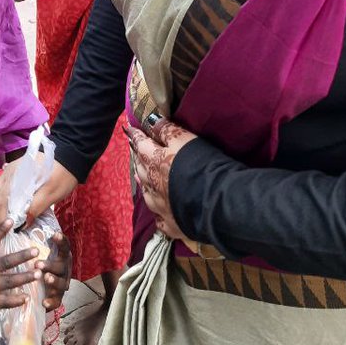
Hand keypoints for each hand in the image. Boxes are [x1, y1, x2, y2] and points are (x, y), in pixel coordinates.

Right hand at [0, 159, 78, 236]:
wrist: (69, 156)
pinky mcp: (11, 178)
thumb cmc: (62, 174)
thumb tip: (22, 225)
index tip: (1, 234)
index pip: (1, 199)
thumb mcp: (52, 192)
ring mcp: (8, 175)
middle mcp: (7, 174)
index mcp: (16, 175)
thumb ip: (36, 207)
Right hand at [0, 221, 39, 328]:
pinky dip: (16, 300)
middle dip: (22, 256)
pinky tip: (26, 298)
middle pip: (5, 262)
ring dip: (25, 277)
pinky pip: (5, 301)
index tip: (11, 221)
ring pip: (9, 282)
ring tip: (38, 273)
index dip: (0, 231)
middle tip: (36, 251)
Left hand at [40, 232, 70, 310]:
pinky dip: (51, 302)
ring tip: (45, 279)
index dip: (61, 241)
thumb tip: (25, 219)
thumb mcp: (40, 252)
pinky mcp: (57, 299)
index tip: (55, 234)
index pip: (64, 247)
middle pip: (61, 266)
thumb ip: (35, 239)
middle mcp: (64, 270)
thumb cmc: (40, 266)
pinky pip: (56, 302)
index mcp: (61, 257)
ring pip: (61, 283)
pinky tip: (44, 302)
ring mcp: (61, 285)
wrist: (46, 291)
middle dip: (51, 264)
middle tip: (38, 263)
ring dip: (53, 280)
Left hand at [125, 119, 197, 240]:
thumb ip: (167, 130)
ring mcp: (160, 206)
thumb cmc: (201, 165)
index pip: (141, 144)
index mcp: (154, 161)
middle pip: (140, 168)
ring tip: (142, 177)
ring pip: (146, 192)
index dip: (135, 135)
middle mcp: (152, 184)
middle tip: (137, 152)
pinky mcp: (170, 224)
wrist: (216, 203)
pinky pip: (159, 218)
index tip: (128, 129)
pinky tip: (159, 211)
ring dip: (144, 182)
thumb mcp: (185, 139)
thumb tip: (151, 120)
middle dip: (138, 158)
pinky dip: (157, 211)